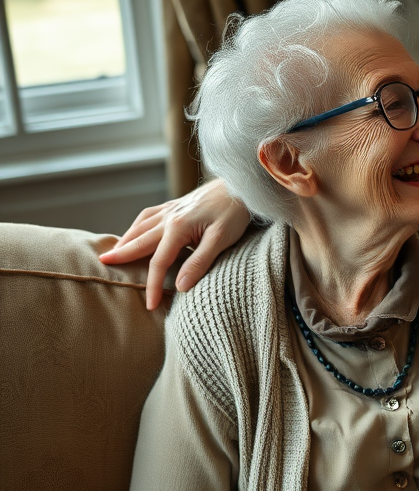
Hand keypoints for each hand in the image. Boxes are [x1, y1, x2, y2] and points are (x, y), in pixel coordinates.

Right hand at [98, 178, 249, 309]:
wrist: (241, 185)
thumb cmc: (234, 212)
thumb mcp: (221, 240)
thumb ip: (199, 262)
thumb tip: (179, 286)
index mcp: (178, 227)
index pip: (158, 263)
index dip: (152, 286)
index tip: (149, 305)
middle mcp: (169, 217)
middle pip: (139, 241)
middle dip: (122, 255)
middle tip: (103, 264)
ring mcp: (171, 209)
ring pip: (140, 226)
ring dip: (126, 239)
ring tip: (114, 252)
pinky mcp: (177, 205)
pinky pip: (149, 215)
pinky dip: (137, 225)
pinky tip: (136, 230)